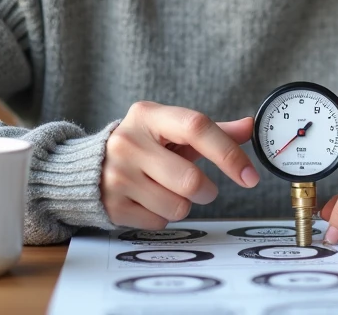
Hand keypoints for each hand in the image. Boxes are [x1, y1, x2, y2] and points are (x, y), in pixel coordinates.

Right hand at [102, 101, 259, 228]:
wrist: (87, 167)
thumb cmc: (143, 145)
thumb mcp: (171, 130)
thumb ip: (211, 131)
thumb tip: (249, 127)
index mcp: (148, 115)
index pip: (196, 127)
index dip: (228, 153)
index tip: (250, 176)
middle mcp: (128, 142)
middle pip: (191, 180)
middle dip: (207, 191)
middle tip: (202, 187)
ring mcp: (117, 175)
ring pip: (178, 206)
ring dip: (184, 204)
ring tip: (166, 189)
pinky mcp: (112, 206)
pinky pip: (159, 222)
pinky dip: (162, 216)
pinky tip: (148, 200)